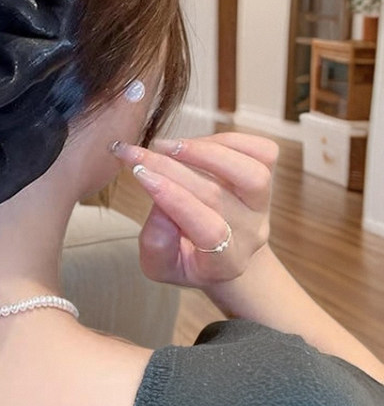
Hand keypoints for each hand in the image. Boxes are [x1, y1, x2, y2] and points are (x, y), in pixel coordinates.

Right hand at [111, 132, 278, 288]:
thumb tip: (160, 203)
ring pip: (252, 172)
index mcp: (226, 262)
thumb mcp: (158, 265)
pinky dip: (227, 140)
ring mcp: (263, 205)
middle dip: (170, 168)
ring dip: (205, 151)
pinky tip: (193, 144)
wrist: (221, 251)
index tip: (139, 174)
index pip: (208, 229)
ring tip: (167, 146)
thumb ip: (156, 244)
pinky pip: (262, 152)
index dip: (173, 198)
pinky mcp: (268, 178)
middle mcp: (251, 233)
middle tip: (137, 155)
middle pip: (217, 195)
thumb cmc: (185, 257)